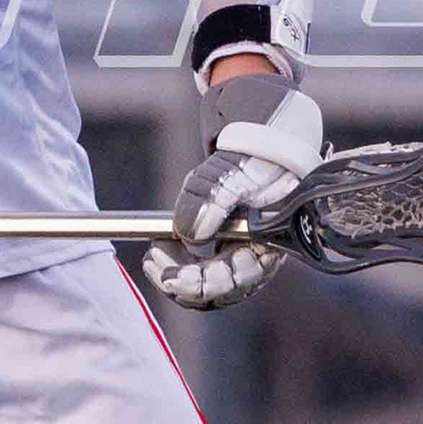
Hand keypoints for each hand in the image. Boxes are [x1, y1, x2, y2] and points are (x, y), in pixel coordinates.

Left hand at [147, 72, 324, 313]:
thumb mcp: (236, 169)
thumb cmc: (260, 151)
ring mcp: (242, 249)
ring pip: (207, 281)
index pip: (234, 281)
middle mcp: (258, 252)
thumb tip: (190, 234)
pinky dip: (180, 258)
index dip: (199, 284)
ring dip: (178, 271)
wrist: (264, 133)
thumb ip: (214, 198)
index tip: (168, 276)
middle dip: (183, 282)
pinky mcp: (226, 242)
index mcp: (270, 241)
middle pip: (219, 290)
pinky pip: (200, 264)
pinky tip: (164, 240)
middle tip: (153, 262)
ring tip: (155, 250)